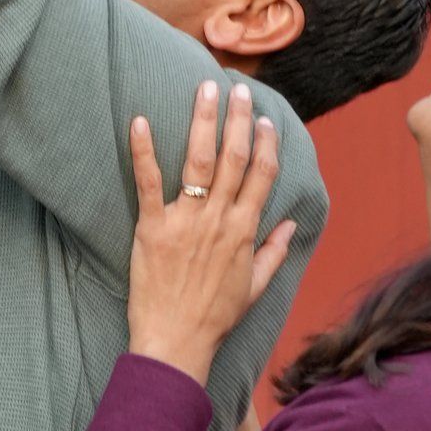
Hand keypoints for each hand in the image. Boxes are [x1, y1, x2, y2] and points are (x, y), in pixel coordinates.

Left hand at [126, 81, 297, 385]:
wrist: (177, 342)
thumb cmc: (214, 317)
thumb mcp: (254, 287)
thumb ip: (274, 252)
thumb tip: (292, 225)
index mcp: (244, 230)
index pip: (261, 175)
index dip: (265, 144)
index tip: (266, 120)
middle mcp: (219, 219)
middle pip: (234, 157)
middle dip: (239, 119)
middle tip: (238, 88)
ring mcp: (186, 220)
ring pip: (199, 160)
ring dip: (204, 121)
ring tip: (206, 90)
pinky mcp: (152, 226)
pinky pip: (148, 182)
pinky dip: (143, 150)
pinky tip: (139, 120)